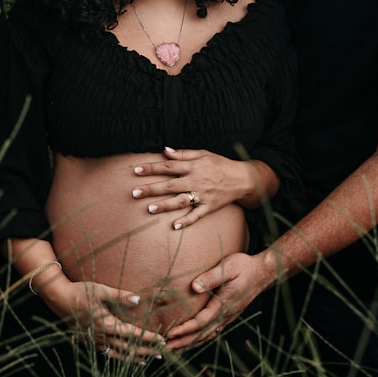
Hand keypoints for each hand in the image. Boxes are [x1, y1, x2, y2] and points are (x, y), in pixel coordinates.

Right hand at [41, 278, 165, 360]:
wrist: (58, 299)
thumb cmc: (80, 292)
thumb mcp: (101, 291)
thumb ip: (120, 296)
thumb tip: (138, 300)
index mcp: (107, 325)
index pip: (133, 334)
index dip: (149, 338)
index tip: (162, 341)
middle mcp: (101, 336)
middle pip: (128, 348)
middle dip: (145, 351)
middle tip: (161, 354)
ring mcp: (94, 341)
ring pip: (117, 353)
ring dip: (133, 357)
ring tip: (146, 361)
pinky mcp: (88, 341)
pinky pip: (106, 353)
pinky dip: (117, 356)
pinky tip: (122, 357)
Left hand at [131, 147, 255, 228]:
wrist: (243, 178)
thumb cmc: (220, 164)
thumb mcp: (203, 153)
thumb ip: (183, 153)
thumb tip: (165, 150)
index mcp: (193, 166)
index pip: (168, 166)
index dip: (151, 168)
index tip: (136, 170)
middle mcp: (195, 180)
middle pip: (170, 184)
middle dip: (151, 188)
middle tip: (134, 192)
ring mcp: (202, 195)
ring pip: (180, 200)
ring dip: (165, 205)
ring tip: (149, 208)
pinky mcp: (209, 207)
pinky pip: (197, 215)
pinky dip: (187, 221)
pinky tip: (175, 226)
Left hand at [162, 251, 276, 349]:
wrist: (263, 273)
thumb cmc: (244, 267)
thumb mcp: (228, 268)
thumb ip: (211, 277)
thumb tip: (194, 287)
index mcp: (223, 305)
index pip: (200, 322)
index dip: (184, 329)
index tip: (169, 333)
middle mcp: (225, 315)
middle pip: (201, 334)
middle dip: (182, 342)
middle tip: (164, 348)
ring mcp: (227, 317)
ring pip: (206, 335)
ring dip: (190, 343)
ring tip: (174, 350)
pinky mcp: (228, 316)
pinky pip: (212, 332)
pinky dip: (199, 339)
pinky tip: (192, 342)